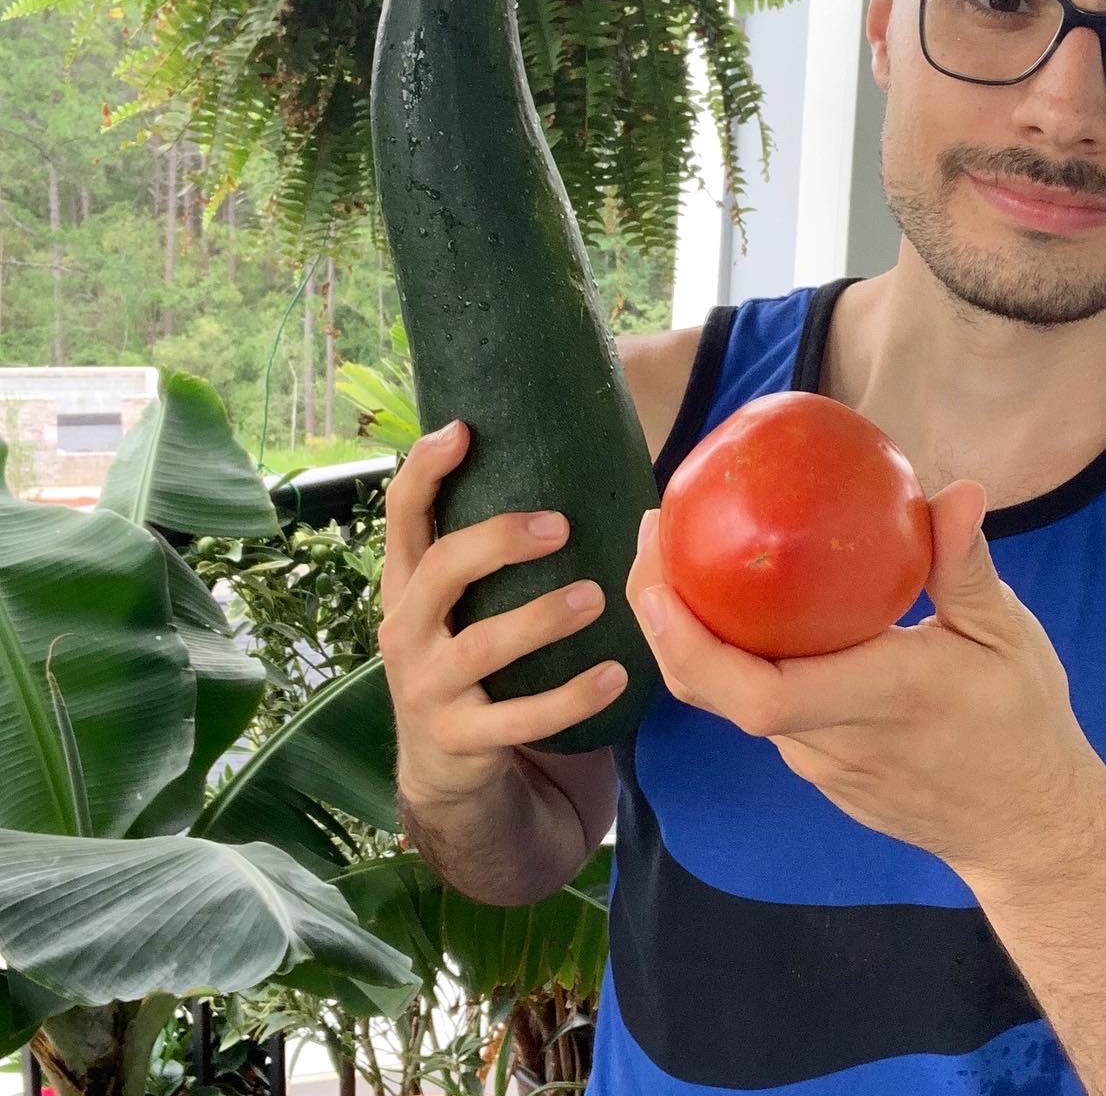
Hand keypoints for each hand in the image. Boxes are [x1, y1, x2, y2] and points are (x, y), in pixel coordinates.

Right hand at [378, 420, 627, 808]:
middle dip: (497, 541)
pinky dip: (570, 698)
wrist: (440, 764)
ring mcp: (427, 686)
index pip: (401, 515)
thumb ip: (482, 551)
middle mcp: (405, 629)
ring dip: (541, 619)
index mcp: (406, 585)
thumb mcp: (454, 603)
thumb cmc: (464, 655)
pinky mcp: (460, 736)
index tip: (462, 430)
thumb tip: (562, 461)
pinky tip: (614, 674)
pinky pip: (520, 718)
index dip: (424, 470)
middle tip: (561, 526)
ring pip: (481, 647)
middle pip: (441, 570)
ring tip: (595, 597)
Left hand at [626, 479, 1095, 882]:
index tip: (662, 586)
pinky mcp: (818, 768)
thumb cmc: (1021, 726)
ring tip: (679, 553)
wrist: (1026, 829)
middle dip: (663, 619)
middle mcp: (833, 739)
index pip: (762, 694)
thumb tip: (957, 492)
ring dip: (689, 634)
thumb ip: (967, 568)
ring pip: (730, 701)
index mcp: (881, 699)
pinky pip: (757, 707)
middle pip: (717, 693)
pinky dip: (729, 657)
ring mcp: (818, 762)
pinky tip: (735, 603)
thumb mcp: (1007, 638)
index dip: (695, 646)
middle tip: (651, 535)